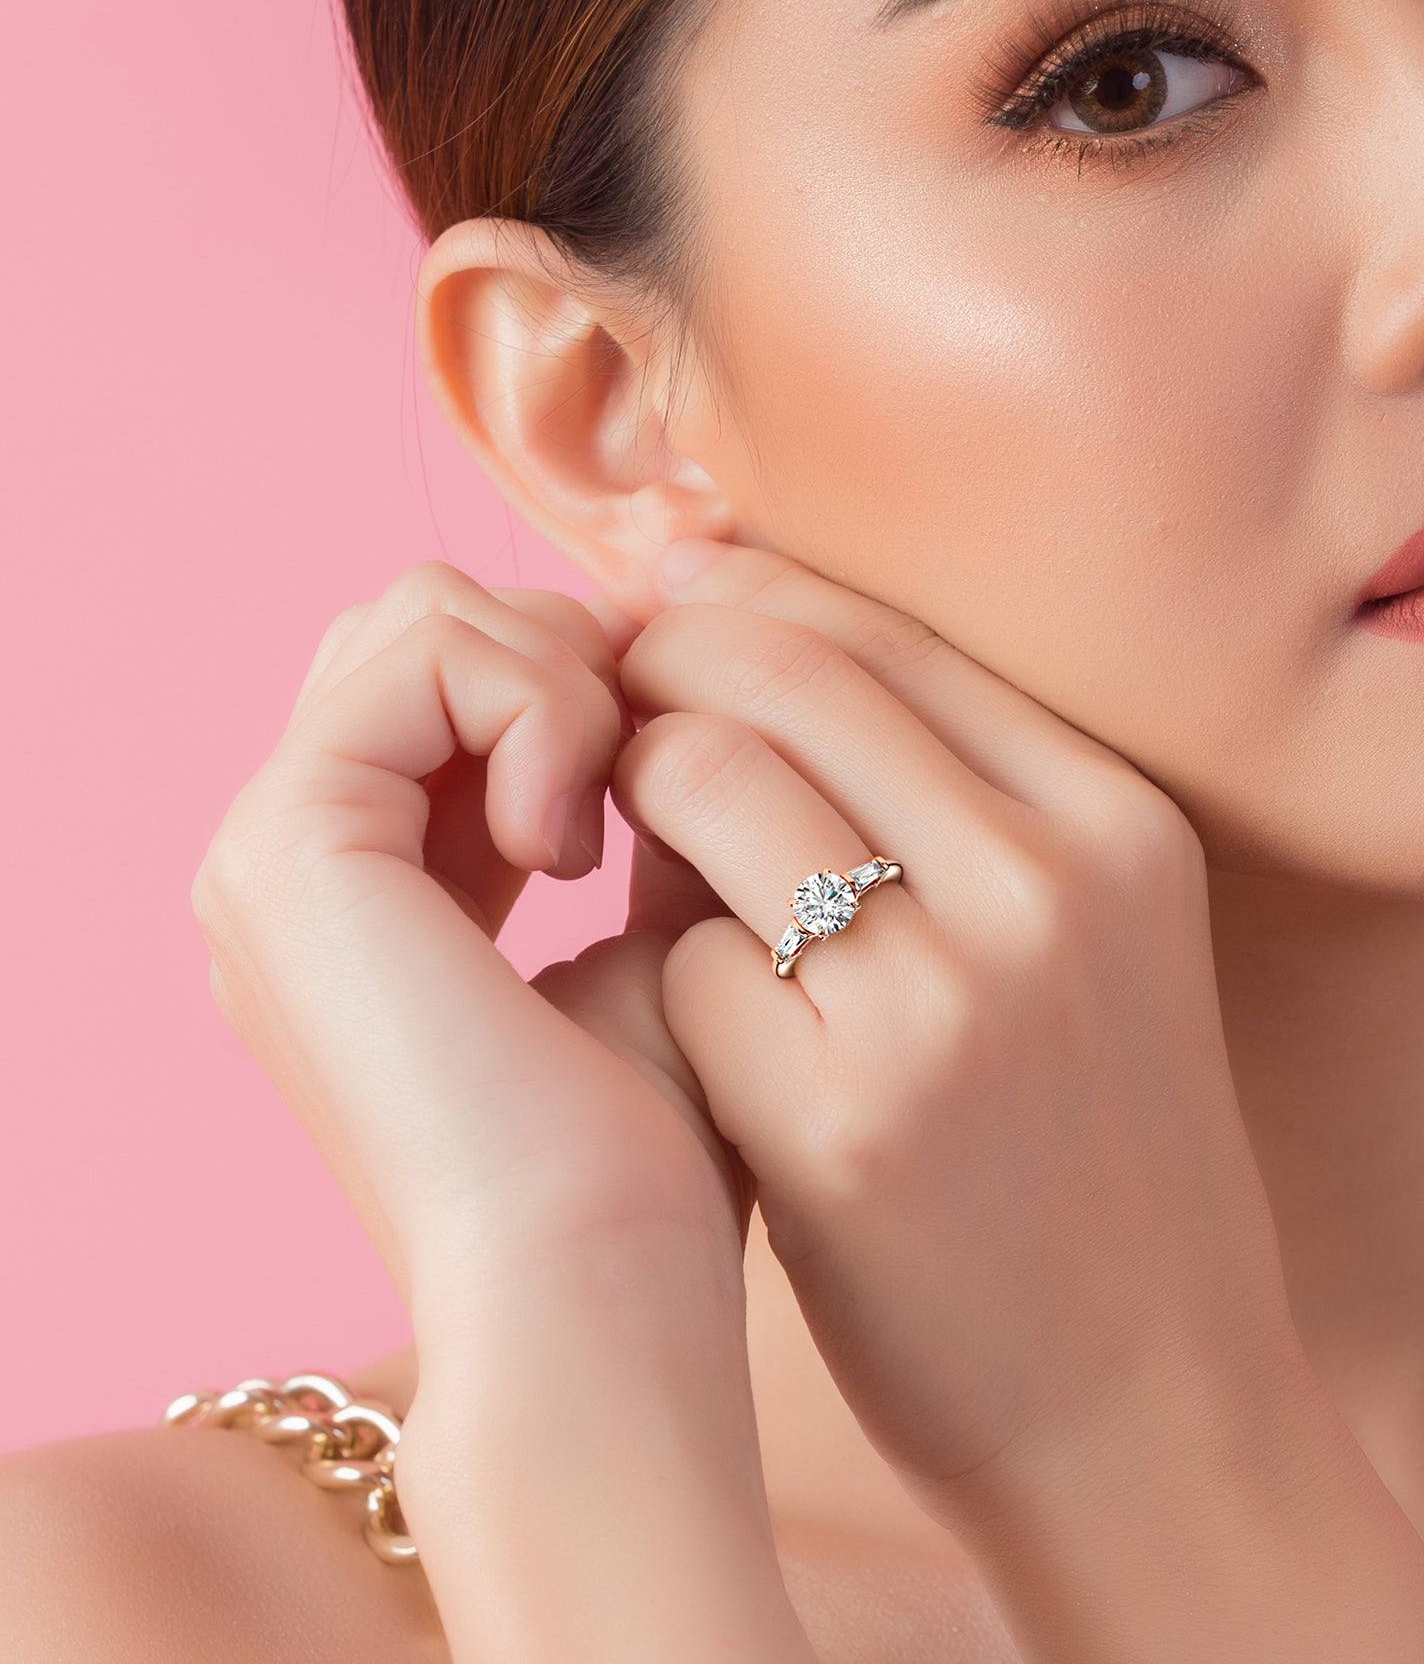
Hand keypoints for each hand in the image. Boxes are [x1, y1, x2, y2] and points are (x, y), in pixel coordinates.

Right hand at [192, 562, 740, 1293]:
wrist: (597, 1287)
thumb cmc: (645, 1150)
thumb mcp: (655, 936)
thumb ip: (637, 804)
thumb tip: (667, 691)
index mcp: (367, 885)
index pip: (455, 676)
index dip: (581, 681)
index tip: (671, 779)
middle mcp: (299, 863)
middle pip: (427, 624)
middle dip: (565, 659)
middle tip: (640, 784)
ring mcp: (273, 853)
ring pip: (425, 616)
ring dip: (559, 678)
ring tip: (604, 824)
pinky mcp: (289, 847)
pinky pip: (423, 654)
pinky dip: (535, 704)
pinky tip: (575, 845)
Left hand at [614, 541, 1305, 1525]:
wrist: (1157, 1411)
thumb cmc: (1093, 1160)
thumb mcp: (1094, 947)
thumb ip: (956, 806)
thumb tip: (740, 667)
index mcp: (1118, 821)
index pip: (888, 631)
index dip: (750, 599)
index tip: (669, 609)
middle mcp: (1047, 882)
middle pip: (784, 674)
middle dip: (662, 666)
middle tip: (601, 704)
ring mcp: (946, 997)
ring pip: (708, 785)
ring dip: (637, 798)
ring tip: (617, 839)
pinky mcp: (841, 1116)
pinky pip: (680, 957)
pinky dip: (656, 965)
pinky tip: (676, 1011)